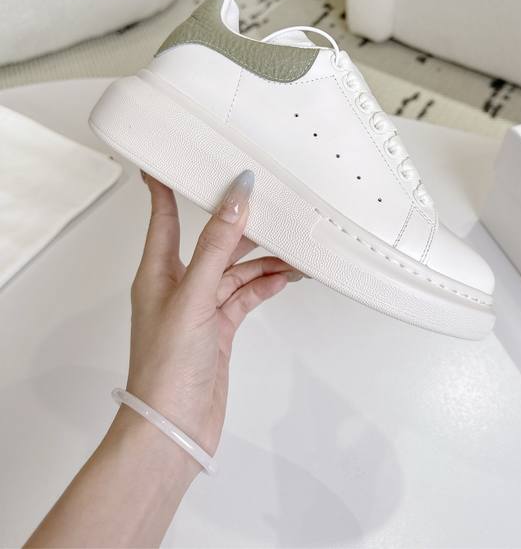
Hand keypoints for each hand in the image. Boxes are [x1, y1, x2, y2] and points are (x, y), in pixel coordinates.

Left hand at [125, 169, 296, 475]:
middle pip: (212, 241)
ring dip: (263, 258)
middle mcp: (179, 285)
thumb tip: (236, 197)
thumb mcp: (194, 296)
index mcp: (158, 272)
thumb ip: (217, 245)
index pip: (162, 217)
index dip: (164, 187)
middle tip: (267, 200)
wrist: (174, 430)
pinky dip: (267, 285)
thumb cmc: (167, 367)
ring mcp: (202, 308)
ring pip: (236, 270)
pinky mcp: (221, 329)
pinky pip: (247, 295)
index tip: (168, 159)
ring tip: (294, 245)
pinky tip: (287, 277)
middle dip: (239, 223)